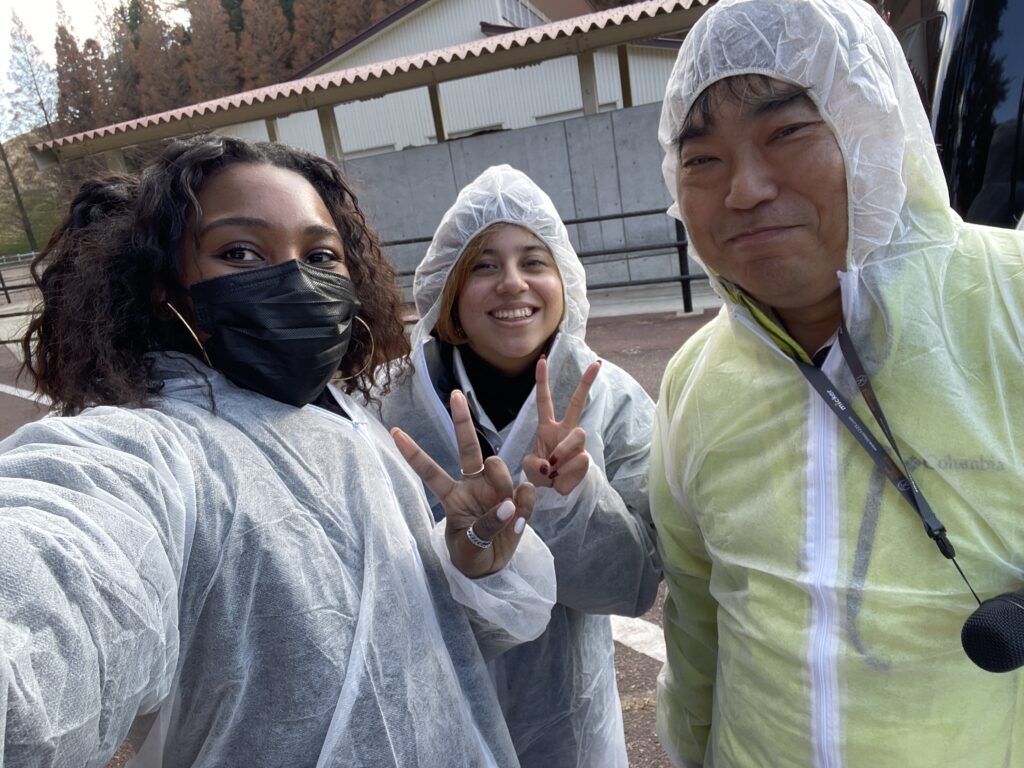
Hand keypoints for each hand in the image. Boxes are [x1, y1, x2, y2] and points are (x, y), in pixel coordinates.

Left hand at [391, 390, 535, 577]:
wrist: (492, 569)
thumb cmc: (470, 556)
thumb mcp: (468, 548)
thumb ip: (486, 526)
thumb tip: (509, 504)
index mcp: (452, 497)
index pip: (430, 472)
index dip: (414, 453)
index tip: (395, 432)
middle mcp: (473, 486)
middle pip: (468, 449)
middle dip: (462, 421)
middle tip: (456, 396)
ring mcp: (496, 490)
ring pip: (499, 469)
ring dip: (503, 484)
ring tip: (509, 512)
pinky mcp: (517, 499)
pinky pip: (524, 491)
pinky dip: (525, 505)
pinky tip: (520, 520)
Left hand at [522, 355, 600, 494]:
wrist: (554, 492)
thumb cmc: (540, 474)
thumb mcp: (529, 468)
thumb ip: (535, 464)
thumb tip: (552, 465)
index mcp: (546, 427)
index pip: (544, 400)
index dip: (542, 380)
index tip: (542, 360)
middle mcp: (564, 431)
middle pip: (576, 403)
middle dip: (586, 383)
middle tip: (597, 364)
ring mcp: (576, 444)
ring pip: (579, 434)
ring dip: (563, 452)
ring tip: (554, 468)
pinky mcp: (585, 458)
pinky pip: (579, 458)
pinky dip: (566, 472)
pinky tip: (561, 477)